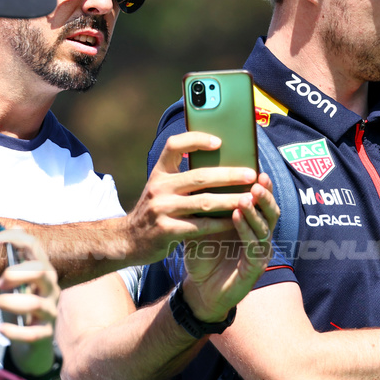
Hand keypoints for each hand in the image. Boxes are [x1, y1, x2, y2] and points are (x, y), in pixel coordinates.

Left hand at [0, 230, 58, 375]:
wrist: (35, 339)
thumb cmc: (22, 304)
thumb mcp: (18, 281)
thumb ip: (14, 259)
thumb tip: (9, 228)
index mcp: (42, 271)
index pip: (34, 247)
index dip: (15, 239)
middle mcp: (50, 288)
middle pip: (42, 271)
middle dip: (17, 273)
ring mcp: (50, 310)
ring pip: (36, 303)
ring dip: (11, 301)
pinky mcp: (46, 332)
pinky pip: (33, 333)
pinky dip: (15, 331)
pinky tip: (1, 328)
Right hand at [123, 132, 266, 264]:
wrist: (129, 240)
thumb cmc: (155, 210)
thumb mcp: (162, 188)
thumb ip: (183, 176)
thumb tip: (221, 161)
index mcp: (160, 172)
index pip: (174, 146)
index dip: (196, 140)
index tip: (219, 142)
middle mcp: (159, 187)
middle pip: (199, 176)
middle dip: (229, 175)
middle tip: (251, 174)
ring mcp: (162, 209)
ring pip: (204, 202)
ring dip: (230, 200)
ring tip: (250, 198)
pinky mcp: (167, 230)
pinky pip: (200, 226)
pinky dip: (221, 223)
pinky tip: (237, 220)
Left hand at [180, 176, 278, 323]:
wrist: (200, 290)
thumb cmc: (204, 257)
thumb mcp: (204, 226)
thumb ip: (207, 206)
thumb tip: (198, 175)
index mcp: (252, 225)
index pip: (262, 202)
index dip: (263, 186)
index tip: (257, 168)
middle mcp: (261, 237)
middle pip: (271, 212)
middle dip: (265, 195)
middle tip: (257, 179)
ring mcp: (260, 253)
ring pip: (266, 227)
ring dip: (256, 210)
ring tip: (245, 195)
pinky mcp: (255, 268)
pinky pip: (254, 245)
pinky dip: (246, 229)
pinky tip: (236, 216)